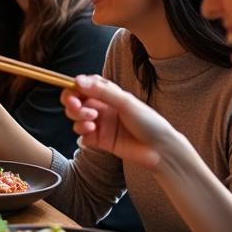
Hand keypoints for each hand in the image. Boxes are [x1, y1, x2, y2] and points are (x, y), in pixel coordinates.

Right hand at [61, 75, 183, 169]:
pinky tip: (92, 129)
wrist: (160, 150)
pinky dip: (82, 130)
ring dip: (78, 115)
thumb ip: (101, 91)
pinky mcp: (98, 141)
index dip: (74, 87)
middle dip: (72, 102)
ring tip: (91, 118)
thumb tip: (77, 81)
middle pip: (75, 101)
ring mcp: (100, 124)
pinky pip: (81, 134)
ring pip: (76, 117)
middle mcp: (102, 108)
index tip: (74, 89)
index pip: (84, 86)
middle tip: (76, 105)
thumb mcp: (125, 102)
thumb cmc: (148, 122)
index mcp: (109, 95)